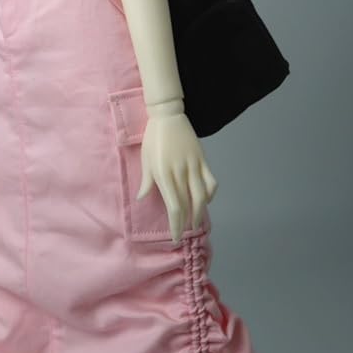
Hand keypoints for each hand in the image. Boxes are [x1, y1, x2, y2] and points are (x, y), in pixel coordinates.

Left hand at [136, 112, 217, 242]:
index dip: (176, 224)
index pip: (174, 206)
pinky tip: (206, 200)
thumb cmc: (153, 138)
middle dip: (186, 222)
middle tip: (185, 234)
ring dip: (200, 212)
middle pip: (187, 204)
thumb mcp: (145, 159)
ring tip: (196, 222)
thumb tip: (142, 198)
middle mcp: (180, 172)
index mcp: (164, 174)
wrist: (167, 115)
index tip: (175, 236)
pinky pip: (211, 181)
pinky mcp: (202, 159)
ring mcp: (193, 165)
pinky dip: (211, 193)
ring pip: (202, 196)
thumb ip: (146, 180)